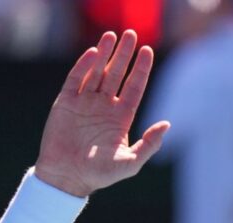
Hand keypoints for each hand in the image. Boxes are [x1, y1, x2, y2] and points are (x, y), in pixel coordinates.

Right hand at [34, 30, 170, 196]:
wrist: (66, 177)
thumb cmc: (99, 174)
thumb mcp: (130, 163)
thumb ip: (149, 144)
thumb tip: (167, 124)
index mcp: (121, 117)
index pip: (134, 87)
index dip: (141, 69)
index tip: (147, 50)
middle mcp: (104, 106)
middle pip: (117, 74)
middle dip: (125, 54)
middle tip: (132, 34)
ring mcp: (84, 102)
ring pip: (97, 71)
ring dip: (105, 53)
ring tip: (112, 35)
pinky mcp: (65, 103)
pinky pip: (76, 79)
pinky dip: (84, 65)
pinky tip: (94, 53)